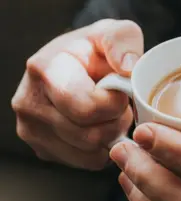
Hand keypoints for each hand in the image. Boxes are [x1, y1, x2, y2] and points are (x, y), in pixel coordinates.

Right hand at [11, 19, 141, 169]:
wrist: (76, 64)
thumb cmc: (98, 50)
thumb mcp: (116, 33)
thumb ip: (123, 41)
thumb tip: (126, 68)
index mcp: (46, 70)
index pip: (87, 108)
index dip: (116, 104)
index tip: (121, 90)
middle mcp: (29, 103)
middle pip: (90, 136)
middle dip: (117, 122)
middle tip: (120, 106)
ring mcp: (32, 130)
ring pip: (90, 154)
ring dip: (111, 137)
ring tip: (110, 114)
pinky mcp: (42, 149)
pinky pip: (87, 163)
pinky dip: (103, 150)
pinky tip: (101, 127)